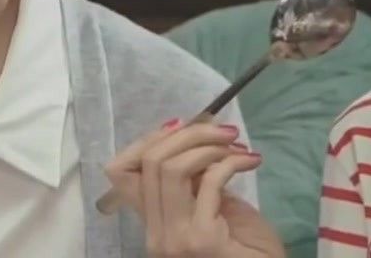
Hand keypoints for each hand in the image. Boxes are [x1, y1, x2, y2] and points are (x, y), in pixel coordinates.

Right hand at [104, 119, 283, 257]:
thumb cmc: (247, 252)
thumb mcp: (214, 210)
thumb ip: (195, 184)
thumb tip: (193, 141)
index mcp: (153, 226)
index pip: (120, 172)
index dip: (147, 140)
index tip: (182, 126)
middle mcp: (155, 234)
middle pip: (150, 162)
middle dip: (188, 133)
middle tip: (223, 131)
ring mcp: (174, 238)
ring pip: (171, 167)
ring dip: (208, 144)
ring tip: (237, 146)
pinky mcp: (202, 239)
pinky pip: (210, 181)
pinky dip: (231, 162)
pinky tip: (250, 161)